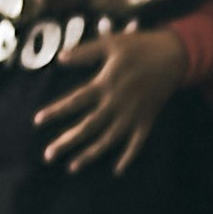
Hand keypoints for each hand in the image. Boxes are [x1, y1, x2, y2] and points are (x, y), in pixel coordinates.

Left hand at [37, 15, 197, 175]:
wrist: (175, 55)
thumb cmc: (140, 45)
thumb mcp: (111, 43)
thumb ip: (84, 52)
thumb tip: (60, 58)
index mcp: (105, 84)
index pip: (74, 102)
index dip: (55, 111)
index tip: (38, 121)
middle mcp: (116, 103)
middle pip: (87, 127)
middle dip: (66, 142)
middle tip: (48, 156)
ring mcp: (133, 114)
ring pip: (108, 140)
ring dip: (90, 155)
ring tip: (72, 167)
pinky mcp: (147, 120)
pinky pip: (136, 144)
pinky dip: (127, 157)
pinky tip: (117, 170)